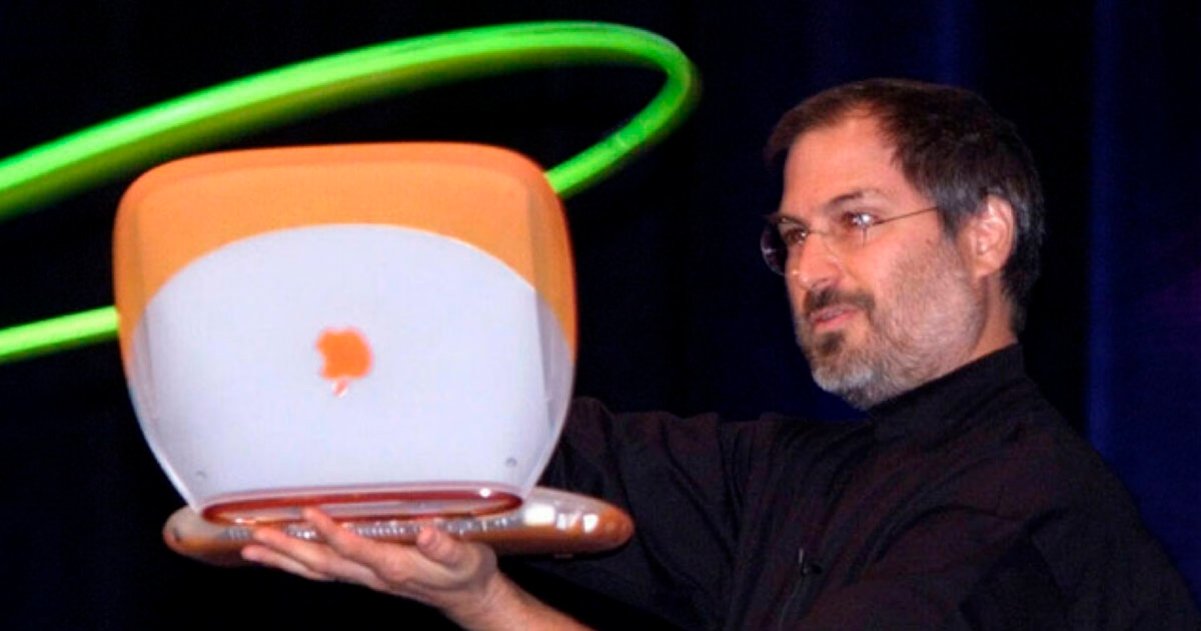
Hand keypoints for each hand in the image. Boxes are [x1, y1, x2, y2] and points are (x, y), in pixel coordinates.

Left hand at [241, 508, 503, 624]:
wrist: (468, 596)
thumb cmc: (466, 572)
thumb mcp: (465, 558)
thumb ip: (445, 547)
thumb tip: (426, 533)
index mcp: (394, 566)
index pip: (354, 549)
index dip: (330, 532)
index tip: (309, 510)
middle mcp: (373, 575)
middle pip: (322, 564)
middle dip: (287, 550)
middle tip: (256, 536)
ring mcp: (366, 577)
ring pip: (317, 571)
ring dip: (283, 559)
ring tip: (251, 548)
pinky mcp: (365, 575)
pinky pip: (323, 571)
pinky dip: (298, 563)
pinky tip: (282, 555)